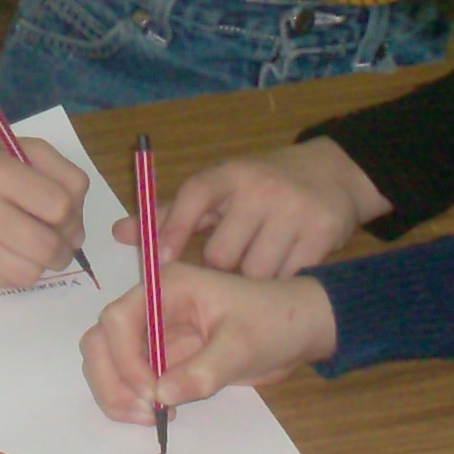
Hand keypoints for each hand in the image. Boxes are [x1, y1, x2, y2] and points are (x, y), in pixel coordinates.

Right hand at [0, 128, 87, 287]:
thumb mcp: (27, 151)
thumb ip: (66, 178)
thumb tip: (76, 232)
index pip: (60, 207)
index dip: (74, 216)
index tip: (67, 217)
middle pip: (47, 247)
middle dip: (63, 248)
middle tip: (58, 240)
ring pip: (30, 273)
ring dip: (42, 263)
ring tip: (33, 245)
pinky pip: (6, 283)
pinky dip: (17, 271)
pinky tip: (7, 251)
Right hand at [78, 260, 337, 424]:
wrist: (297, 331)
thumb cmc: (275, 323)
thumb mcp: (243, 346)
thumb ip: (203, 371)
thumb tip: (160, 397)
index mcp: (167, 288)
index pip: (117, 319)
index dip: (125, 359)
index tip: (152, 393)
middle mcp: (151, 307)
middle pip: (101, 341)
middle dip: (114, 380)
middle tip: (149, 412)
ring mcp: (153, 334)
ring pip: (106, 362)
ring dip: (117, 394)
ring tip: (154, 417)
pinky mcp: (160, 358)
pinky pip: (127, 379)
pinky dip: (131, 400)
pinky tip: (161, 413)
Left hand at [114, 138, 391, 276]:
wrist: (334, 173)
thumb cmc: (262, 186)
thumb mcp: (220, 190)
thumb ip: (171, 214)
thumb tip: (119, 233)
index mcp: (231, 174)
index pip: (194, 195)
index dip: (173, 228)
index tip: (161, 262)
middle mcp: (261, 189)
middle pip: (222, 252)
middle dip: (222, 266)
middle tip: (231, 261)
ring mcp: (294, 211)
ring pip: (255, 271)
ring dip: (252, 277)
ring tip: (260, 262)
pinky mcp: (321, 234)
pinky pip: (287, 278)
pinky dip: (282, 280)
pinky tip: (285, 265)